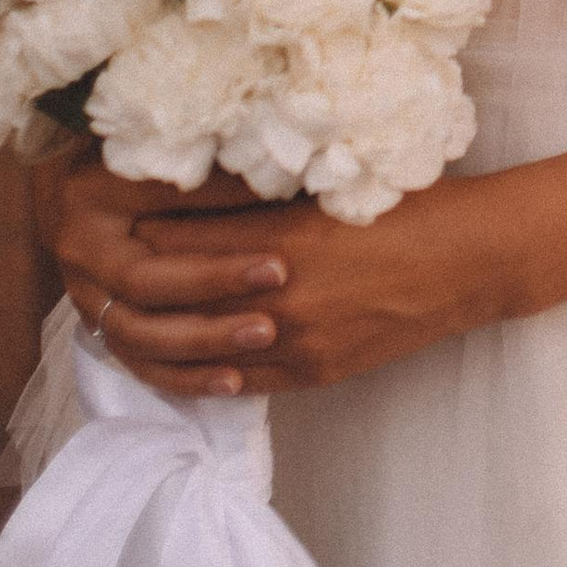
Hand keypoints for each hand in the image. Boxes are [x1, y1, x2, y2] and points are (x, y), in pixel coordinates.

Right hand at [31, 150, 291, 401]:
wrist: (71, 180)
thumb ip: (215, 174)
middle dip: (213, 292)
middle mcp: (82, 255)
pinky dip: (185, 377)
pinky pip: (140, 364)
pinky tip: (233, 382)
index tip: (279, 252)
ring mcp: (86, 297)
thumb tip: (280, 182)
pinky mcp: (101, 326)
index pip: (158, 227)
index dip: (216, 242)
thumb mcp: (168, 152)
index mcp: (94, 201)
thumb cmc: (132, 153)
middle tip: (276, 290)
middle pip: (144, 288)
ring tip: (264, 337)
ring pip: (139, 337)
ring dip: (203, 345)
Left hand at [33, 144, 515, 399]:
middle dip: (135, 276)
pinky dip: (202, 368)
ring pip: (200, 344)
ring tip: (124, 308)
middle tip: (96, 257)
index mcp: (280, 238)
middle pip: (179, 293)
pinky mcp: (313, 373)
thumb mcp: (328, 187)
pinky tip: (178, 355)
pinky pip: (238, 380)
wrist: (470, 261)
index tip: (106, 208)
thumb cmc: (407, 204)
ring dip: (159, 329)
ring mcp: (296, 341)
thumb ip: (263, 196)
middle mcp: (279, 296)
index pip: (181, 237)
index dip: (138, 224)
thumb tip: (199, 187)